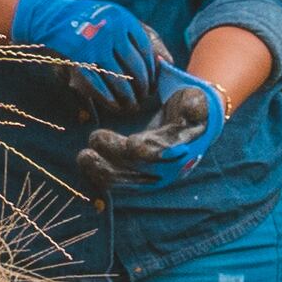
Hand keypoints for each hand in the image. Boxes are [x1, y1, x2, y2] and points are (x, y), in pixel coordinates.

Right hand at [3, 0, 173, 112]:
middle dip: (143, 86)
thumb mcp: (117, 19)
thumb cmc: (92, 21)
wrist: (52, 16)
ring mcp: (93, 45)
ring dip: (128, 97)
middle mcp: (110, 30)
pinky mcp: (78, 59)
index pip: (147, 49)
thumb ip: (142, 36)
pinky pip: (98, 85)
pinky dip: (108, 98)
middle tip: (145, 97)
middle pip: (136, 66)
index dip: (152, 68)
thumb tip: (168, 62)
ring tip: (132, 105)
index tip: (154, 81)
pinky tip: (114, 106)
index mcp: (123, 18)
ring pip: (119, 79)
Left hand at [70, 70, 222, 190]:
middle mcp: (169, 167)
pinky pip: (117, 181)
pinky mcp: (137, 176)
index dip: (149, 150)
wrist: (190, 124)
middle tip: (95, 138)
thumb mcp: (197, 100)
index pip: (165, 154)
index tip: (132, 142)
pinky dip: (100, 174)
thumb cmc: (189, 106)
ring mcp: (152, 175)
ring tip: (83, 156)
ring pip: (126, 179)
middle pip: (141, 168)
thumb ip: (195, 104)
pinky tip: (85, 162)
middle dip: (117, 155)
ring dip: (104, 169)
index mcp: (183, 148)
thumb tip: (193, 108)